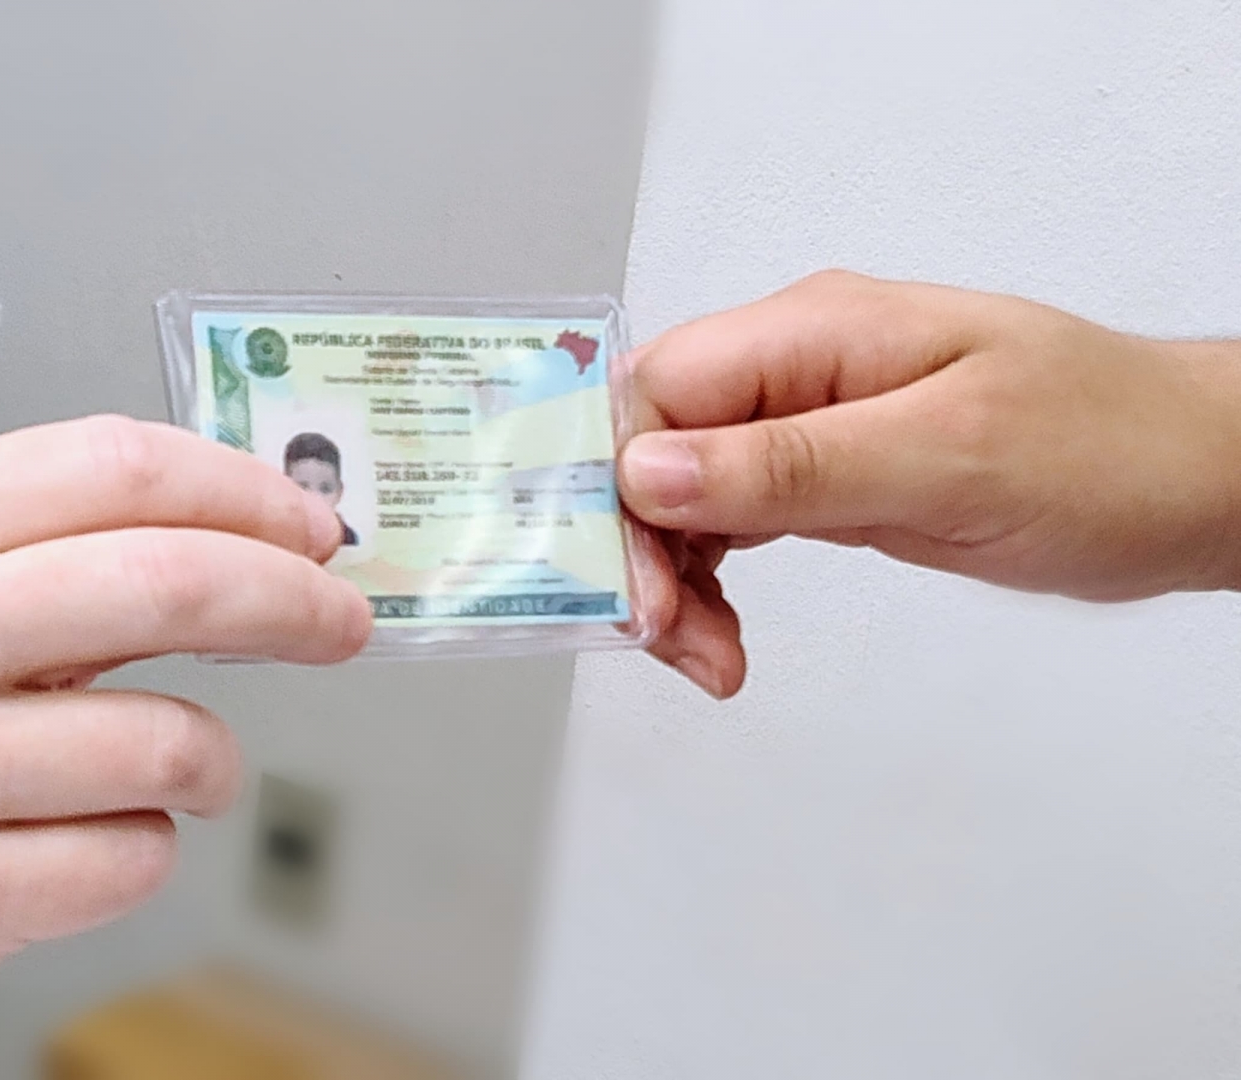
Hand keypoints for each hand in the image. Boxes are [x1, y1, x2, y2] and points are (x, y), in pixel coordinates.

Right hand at [0, 416, 370, 1077]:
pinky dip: (141, 850)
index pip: (117, 466)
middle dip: (294, 599)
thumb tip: (253, 541)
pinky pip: (129, 857)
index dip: (245, 491)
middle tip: (342, 623)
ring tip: (183, 771)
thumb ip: (60, 552)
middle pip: (169, 579)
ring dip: (212, 762)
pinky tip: (89, 841)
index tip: (311, 526)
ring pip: (169, 740)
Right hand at [619, 271, 1240, 697]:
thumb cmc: (1108, 448)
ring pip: (679, 494)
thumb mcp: (948, 457)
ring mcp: (809, 423)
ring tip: (707, 654)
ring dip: (671, 579)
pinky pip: (727, 522)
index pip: (656, 390)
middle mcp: (798, 369)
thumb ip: (791, 463)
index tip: (633, 578)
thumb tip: (651, 468)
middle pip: (653, 447)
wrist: (1191, 481)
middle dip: (639, 547)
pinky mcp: (826, 475)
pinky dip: (707, 582)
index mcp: (816, 333)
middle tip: (671, 634)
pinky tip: (722, 634)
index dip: (616, 485)